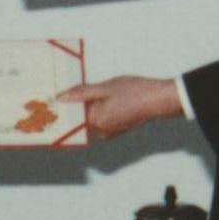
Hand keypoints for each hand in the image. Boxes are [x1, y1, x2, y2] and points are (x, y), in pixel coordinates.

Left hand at [59, 75, 182, 140]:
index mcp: (96, 121)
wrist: (159, 100)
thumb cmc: (135, 92)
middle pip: (83, 115)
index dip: (67, 103)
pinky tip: (111, 97)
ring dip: (93, 104)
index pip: (73, 114)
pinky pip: (104, 118)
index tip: (58, 96)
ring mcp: (111, 131)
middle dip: (81, 103)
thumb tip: (61, 98)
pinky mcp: (118, 128)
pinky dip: (103, 108)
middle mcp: (101, 131)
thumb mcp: (104, 87)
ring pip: (94, 116)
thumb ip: (81, 93)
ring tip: (102, 91)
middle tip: (84, 89)